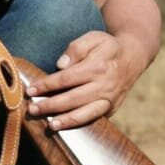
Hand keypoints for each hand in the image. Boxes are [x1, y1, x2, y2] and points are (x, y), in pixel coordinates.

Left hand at [24, 31, 142, 129]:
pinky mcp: (112, 108)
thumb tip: (60, 65)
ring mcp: (110, 99)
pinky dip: (80, 124)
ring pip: (86, 113)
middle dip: (50, 105)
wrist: (134, 57)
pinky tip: (66, 127)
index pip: (66, 78)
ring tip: (50, 125)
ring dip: (66, 121)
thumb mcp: (93, 38)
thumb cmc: (107, 47)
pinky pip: (95, 119)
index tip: (30, 90)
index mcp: (97, 67)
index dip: (47, 85)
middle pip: (73, 99)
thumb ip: (76, 48)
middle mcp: (104, 86)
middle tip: (32, 109)